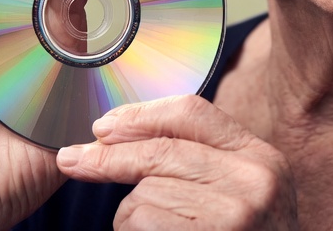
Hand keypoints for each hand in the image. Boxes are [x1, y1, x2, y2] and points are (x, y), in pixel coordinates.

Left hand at [58, 95, 298, 229]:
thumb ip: (204, 159)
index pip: (192, 112)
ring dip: (133, 215)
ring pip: (145, 194)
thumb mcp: (245, 192)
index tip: (104, 125)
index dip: (140, 115)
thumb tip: (123, 132)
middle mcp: (254, 180)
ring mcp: (235, 215)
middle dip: (109, 156)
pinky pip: (143, 223)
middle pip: (159, 151)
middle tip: (72, 159)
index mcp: (261, 157)